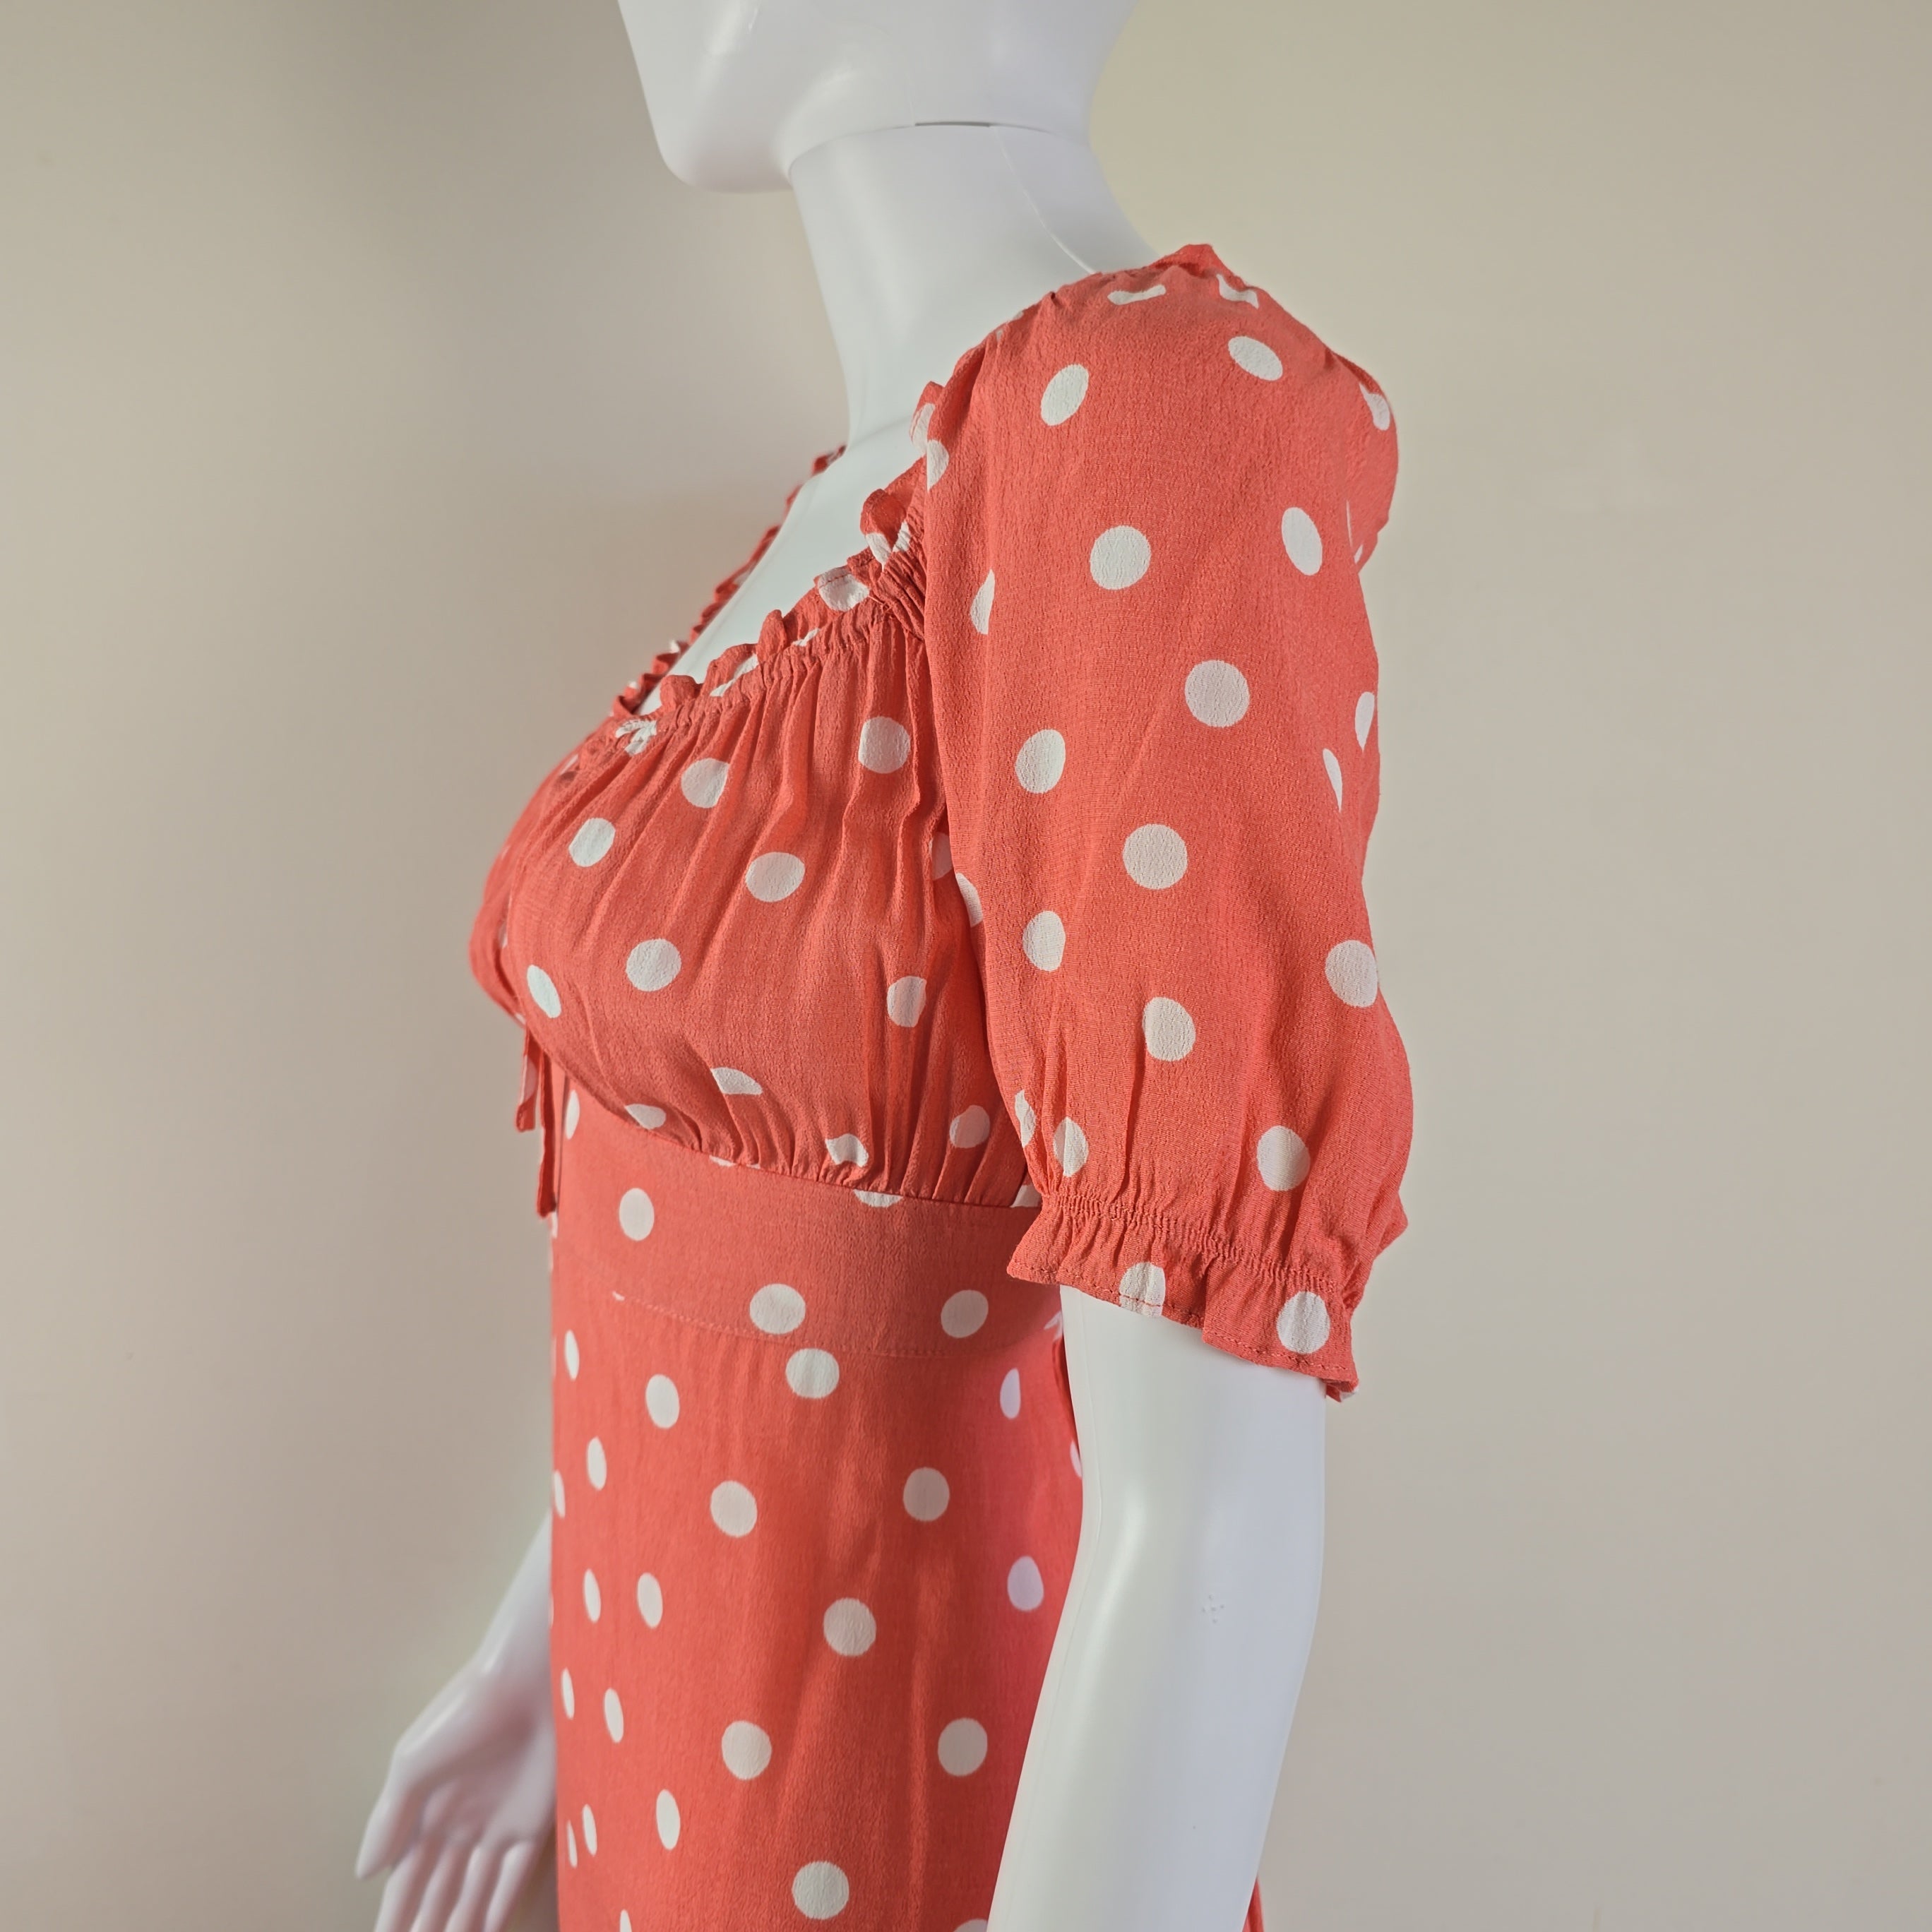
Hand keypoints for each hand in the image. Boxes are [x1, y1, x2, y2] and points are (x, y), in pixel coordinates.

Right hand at [357, 1520, 555, 1931]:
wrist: (529, 1683)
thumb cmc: (463, 1713)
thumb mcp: (412, 1761)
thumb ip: (389, 1819)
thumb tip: (363, 1874)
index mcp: (425, 1810)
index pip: (405, 1878)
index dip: (394, 1913)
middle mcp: (459, 1824)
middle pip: (438, 1892)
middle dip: (427, 1925)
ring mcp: (496, 1824)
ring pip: (473, 1891)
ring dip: (460, 1924)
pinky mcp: (532, 1822)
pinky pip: (513, 1876)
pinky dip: (499, 1905)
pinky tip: (488, 1931)